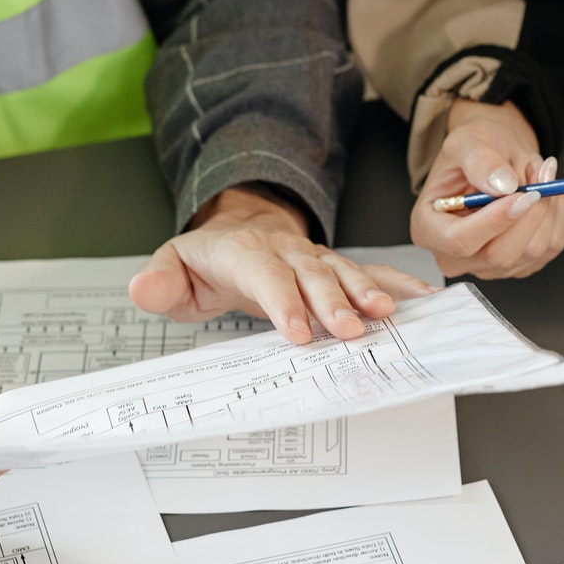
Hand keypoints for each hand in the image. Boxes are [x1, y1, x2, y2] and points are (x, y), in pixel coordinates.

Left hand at [129, 186, 437, 343]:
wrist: (241, 230)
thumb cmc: (209, 261)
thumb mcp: (173, 268)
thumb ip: (160, 282)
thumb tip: (141, 288)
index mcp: (245, 254)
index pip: (266, 279)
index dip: (284, 305)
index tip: (298, 333)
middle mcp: (287, 253)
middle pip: (314, 277)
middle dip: (334, 302)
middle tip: (351, 330)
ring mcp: (316, 258)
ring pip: (345, 272)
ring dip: (368, 293)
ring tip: (387, 315)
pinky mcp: (338, 268)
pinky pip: (371, 273)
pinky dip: (398, 284)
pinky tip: (422, 298)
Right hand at [410, 100, 563, 278]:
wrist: (495, 158)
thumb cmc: (474, 151)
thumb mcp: (467, 140)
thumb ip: (480, 160)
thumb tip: (502, 185)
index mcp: (429, 228)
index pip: (459, 241)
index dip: (495, 220)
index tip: (520, 193)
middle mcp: (456, 256)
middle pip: (500, 254)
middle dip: (529, 212)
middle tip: (539, 172)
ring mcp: (490, 265)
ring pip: (533, 250)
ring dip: (547, 206)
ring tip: (535, 174)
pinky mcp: (522, 264)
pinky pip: (552, 244)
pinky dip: (557, 213)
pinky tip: (543, 193)